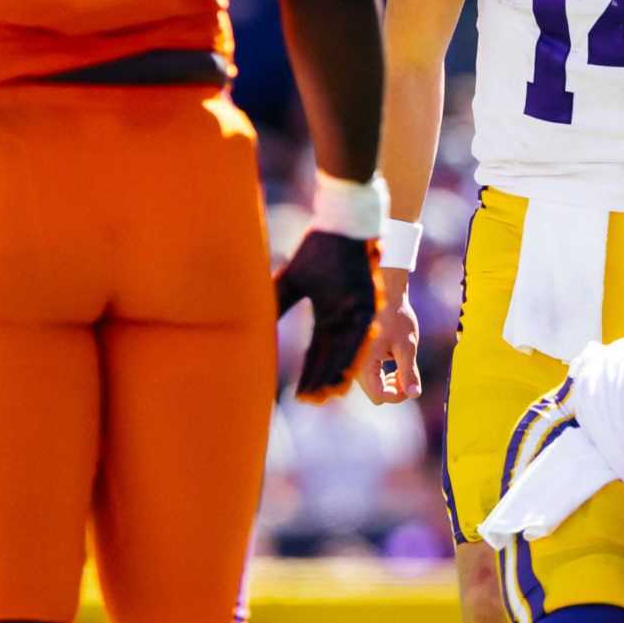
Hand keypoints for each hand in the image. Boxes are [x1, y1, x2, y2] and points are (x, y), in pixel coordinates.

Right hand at [274, 231, 379, 402]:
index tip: (301, 393)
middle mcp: (345, 315)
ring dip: (340, 370)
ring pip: (349, 347)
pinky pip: (360, 330)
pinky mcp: (367, 298)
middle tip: (317, 402)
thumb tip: (256, 324)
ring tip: (332, 392)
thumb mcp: (293, 279)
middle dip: (324, 378)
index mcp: (328, 312)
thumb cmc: (319, 247)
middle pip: (333, 354)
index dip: (310, 371)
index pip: (317, 349)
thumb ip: (277, 303)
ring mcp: (357, 308)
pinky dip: (353, 348)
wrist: (344, 220)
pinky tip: (348, 366)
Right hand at [356, 273, 422, 404]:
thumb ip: (409, 371)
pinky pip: (371, 374)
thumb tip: (414, 394)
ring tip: (402, 362)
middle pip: (376, 394)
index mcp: (364, 365)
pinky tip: (394, 357)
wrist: (384, 293)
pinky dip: (384, 372)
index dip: (398, 395)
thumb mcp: (406, 345)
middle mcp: (355, 366)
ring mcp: (355, 361)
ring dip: (390, 381)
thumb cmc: (396, 317)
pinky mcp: (359, 356)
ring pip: (373, 385)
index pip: (380, 396)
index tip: (411, 383)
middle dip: (395, 389)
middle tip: (408, 372)